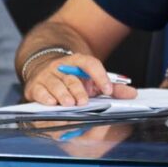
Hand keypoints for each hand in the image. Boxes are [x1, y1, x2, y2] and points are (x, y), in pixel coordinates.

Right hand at [23, 53, 137, 105]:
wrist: (45, 70)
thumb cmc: (74, 80)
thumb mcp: (93, 81)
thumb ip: (112, 88)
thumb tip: (132, 94)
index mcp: (78, 62)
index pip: (91, 64)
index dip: (100, 76)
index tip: (107, 89)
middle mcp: (61, 67)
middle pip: (72, 78)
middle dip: (78, 90)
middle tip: (84, 102)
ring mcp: (47, 76)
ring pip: (55, 85)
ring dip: (63, 95)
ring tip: (70, 104)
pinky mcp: (35, 86)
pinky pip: (39, 91)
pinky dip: (45, 98)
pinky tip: (51, 103)